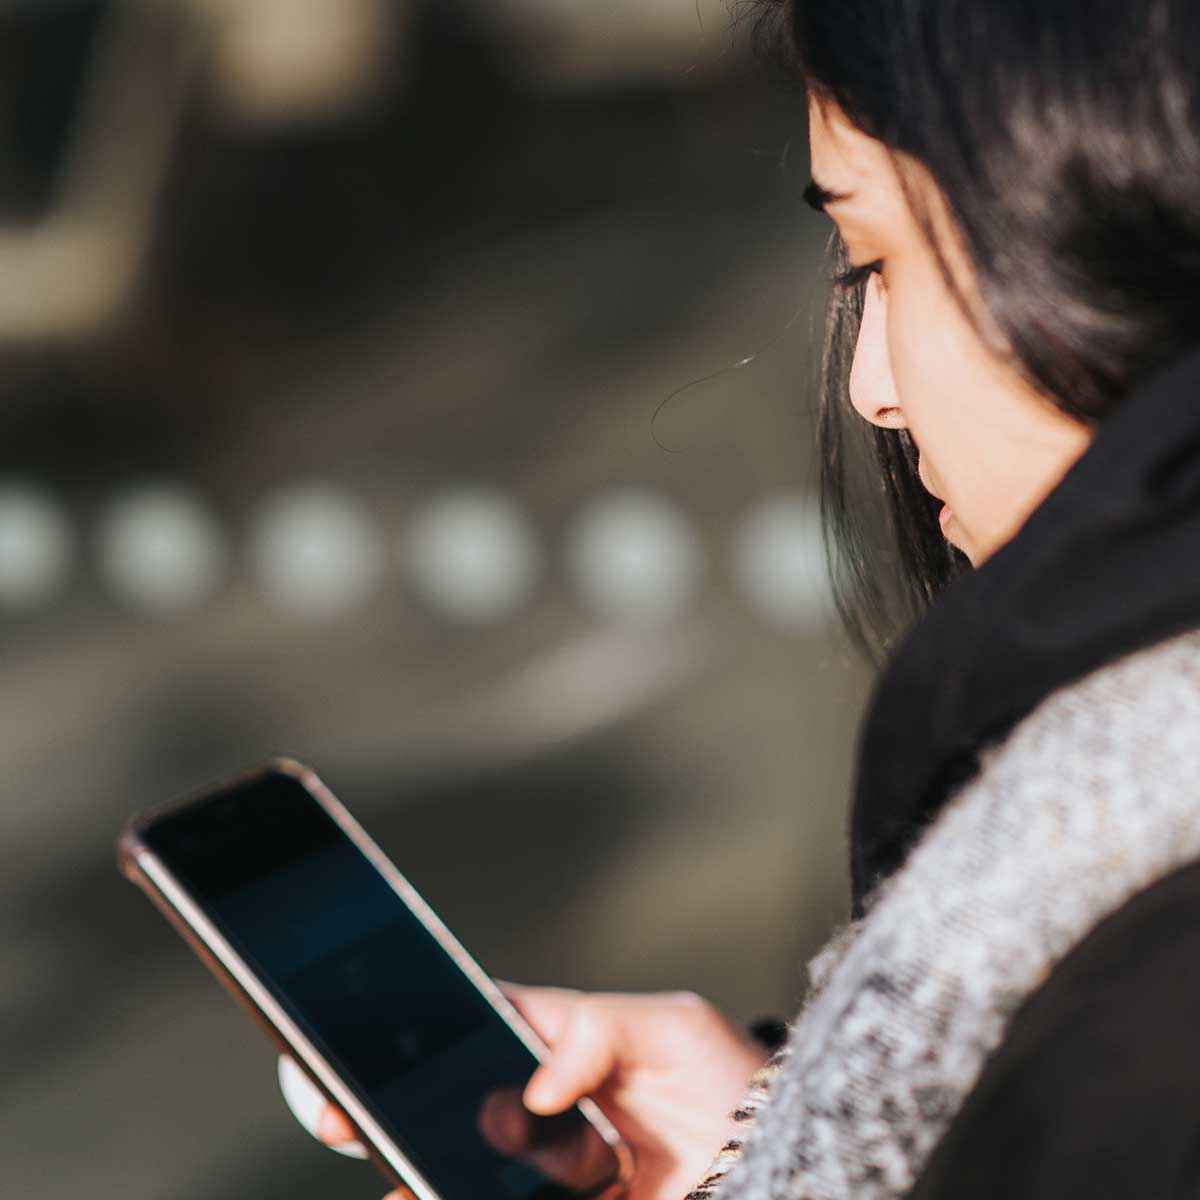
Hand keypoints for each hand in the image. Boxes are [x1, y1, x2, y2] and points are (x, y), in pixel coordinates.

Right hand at [283, 984, 767, 1199]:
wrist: (797, 1169)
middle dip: (406, 1108)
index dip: (430, 1029)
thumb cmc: (740, 1085)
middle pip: (464, 1104)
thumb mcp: (678, 1027)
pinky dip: (468, 1195)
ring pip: (473, 1168)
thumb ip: (601, 1028)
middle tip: (351, 1116)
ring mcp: (560, 1177)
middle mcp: (556, 1113)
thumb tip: (532, 1086)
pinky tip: (428, 1194)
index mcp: (574, 1047)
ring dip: (427, 1167)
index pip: (489, 1025)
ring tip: (400, 1169)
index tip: (376, 1042)